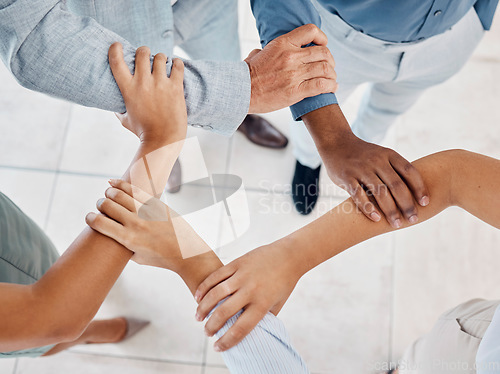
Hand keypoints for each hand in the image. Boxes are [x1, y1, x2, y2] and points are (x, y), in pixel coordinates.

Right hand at [86, 179, 191, 269]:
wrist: (185, 252)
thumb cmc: (160, 258)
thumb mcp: (137, 258)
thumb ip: (123, 246)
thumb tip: (110, 234)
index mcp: (127, 239)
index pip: (99, 224)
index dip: (89, 218)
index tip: (88, 217)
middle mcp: (135, 223)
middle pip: (107, 206)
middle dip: (100, 204)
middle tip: (101, 206)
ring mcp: (146, 211)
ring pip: (119, 194)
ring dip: (109, 193)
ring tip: (108, 195)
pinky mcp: (156, 203)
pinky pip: (134, 189)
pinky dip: (120, 184)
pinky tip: (112, 183)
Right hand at [108, 43, 186, 143]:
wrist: (163, 140)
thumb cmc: (143, 132)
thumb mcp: (125, 120)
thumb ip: (119, 109)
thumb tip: (115, 106)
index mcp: (128, 89)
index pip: (116, 61)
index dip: (115, 49)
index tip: (118, 46)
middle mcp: (143, 83)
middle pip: (142, 53)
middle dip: (144, 52)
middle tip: (147, 58)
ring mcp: (160, 84)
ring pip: (160, 57)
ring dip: (161, 59)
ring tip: (163, 65)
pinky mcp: (175, 87)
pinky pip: (178, 65)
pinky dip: (177, 63)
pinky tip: (175, 66)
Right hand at [194, 243, 301, 351]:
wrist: (289, 256)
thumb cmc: (284, 283)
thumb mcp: (277, 304)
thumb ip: (264, 317)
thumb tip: (250, 330)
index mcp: (263, 304)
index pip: (241, 329)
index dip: (226, 341)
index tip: (217, 348)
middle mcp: (252, 290)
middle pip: (224, 313)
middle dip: (211, 326)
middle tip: (207, 333)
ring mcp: (243, 275)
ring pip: (216, 294)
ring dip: (203, 307)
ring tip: (198, 317)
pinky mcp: (238, 263)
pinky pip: (216, 276)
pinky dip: (204, 287)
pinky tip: (198, 296)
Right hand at [246, 24, 337, 112]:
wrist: (240, 92)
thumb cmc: (246, 76)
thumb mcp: (256, 55)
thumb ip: (264, 51)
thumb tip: (262, 52)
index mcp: (282, 43)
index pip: (311, 31)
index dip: (322, 38)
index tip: (323, 45)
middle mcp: (291, 57)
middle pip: (323, 53)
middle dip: (330, 60)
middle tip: (329, 67)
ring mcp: (294, 74)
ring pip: (325, 69)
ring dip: (332, 74)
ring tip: (332, 79)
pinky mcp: (295, 91)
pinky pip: (321, 85)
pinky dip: (330, 86)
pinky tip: (331, 88)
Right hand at [303, 104, 429, 226]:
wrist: (336, 143)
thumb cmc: (363, 155)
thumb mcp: (381, 155)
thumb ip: (394, 169)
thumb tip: (415, 192)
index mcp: (388, 155)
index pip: (409, 171)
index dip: (419, 188)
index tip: (425, 203)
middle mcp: (376, 161)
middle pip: (396, 185)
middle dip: (407, 204)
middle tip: (413, 219)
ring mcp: (361, 169)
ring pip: (379, 192)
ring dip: (390, 210)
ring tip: (396, 224)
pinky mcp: (346, 177)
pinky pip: (359, 195)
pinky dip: (368, 208)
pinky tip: (376, 219)